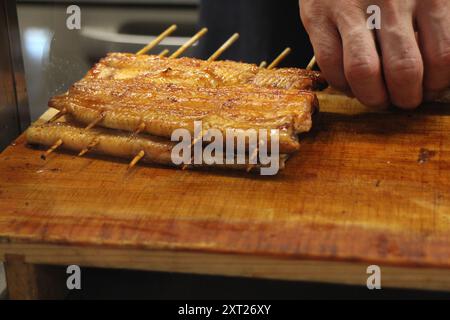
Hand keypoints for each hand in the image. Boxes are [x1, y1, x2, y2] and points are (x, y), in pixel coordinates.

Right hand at [300, 0, 449, 108]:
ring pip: (364, 73)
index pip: (442, 57)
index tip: (430, 88)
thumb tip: (441, 69)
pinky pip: (330, 65)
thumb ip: (438, 21)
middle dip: (405, 99)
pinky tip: (350, 82)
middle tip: (403, 99)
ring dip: (373, 98)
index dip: (437, 85)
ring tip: (377, 98)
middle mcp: (392, 1)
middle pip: (403, 71)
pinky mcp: (318, 17)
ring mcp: (351, 9)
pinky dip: (341, 84)